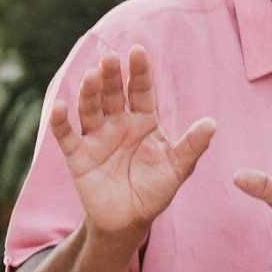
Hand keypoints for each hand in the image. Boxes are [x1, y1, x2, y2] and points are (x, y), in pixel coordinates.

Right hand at [50, 49, 215, 243]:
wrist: (129, 220)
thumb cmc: (155, 190)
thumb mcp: (177, 169)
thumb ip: (192, 146)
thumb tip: (212, 123)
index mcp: (143, 121)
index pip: (141, 90)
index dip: (139, 72)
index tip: (138, 50)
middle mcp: (118, 123)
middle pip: (113, 94)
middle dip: (111, 76)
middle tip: (110, 58)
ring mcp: (96, 137)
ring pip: (90, 108)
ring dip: (89, 92)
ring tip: (91, 77)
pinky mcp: (78, 156)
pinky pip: (67, 136)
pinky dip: (61, 122)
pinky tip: (59, 107)